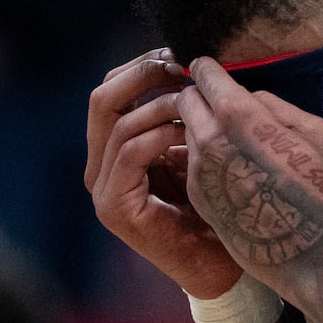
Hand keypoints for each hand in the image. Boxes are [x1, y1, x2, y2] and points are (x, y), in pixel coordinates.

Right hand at [85, 49, 241, 298]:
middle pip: (102, 97)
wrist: (221, 267)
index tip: (179, 55)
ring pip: (118, 121)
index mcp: (113, 149)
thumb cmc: (218, 207)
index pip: (110, 89)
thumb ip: (181, 116)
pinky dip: (160, 135)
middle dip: (143, 74)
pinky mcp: (114, 207)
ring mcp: (102, 188)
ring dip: (161, 105)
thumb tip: (191, 66)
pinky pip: (130, 152)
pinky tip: (189, 134)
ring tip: (195, 106)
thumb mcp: (197, 148)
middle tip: (181, 67)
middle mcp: (100, 166)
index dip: (141, 65)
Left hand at [177, 58, 322, 303]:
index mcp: (240, 118)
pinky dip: (206, 159)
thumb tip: (249, 99)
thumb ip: (275, 107)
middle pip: (186, 102)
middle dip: (200, 98)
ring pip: (188, 133)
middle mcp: (210, 141)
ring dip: (202, 130)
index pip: (204, 75)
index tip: (214, 73)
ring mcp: (199, 173)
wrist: (316, 259)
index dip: (209, 71)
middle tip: (220, 105)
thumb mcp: (317, 134)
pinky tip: (233, 172)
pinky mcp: (198, 199)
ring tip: (231, 142)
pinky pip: (193, 163)